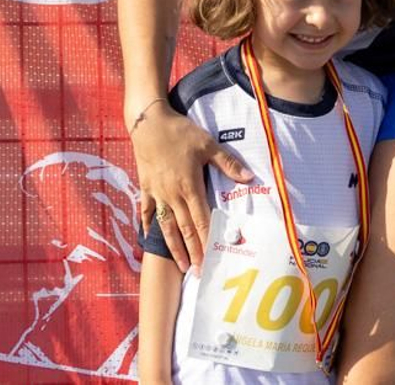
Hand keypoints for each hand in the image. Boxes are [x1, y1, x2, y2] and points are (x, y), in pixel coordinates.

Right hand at [130, 105, 253, 271]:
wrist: (148, 122)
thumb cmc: (180, 132)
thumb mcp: (207, 144)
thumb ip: (227, 163)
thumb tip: (248, 178)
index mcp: (190, 186)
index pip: (201, 220)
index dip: (207, 241)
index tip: (212, 259)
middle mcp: (173, 195)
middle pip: (185, 229)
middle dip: (194, 252)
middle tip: (200, 272)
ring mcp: (157, 193)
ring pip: (166, 226)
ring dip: (174, 247)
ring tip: (181, 265)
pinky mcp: (146, 187)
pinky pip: (147, 211)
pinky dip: (148, 226)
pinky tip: (148, 239)